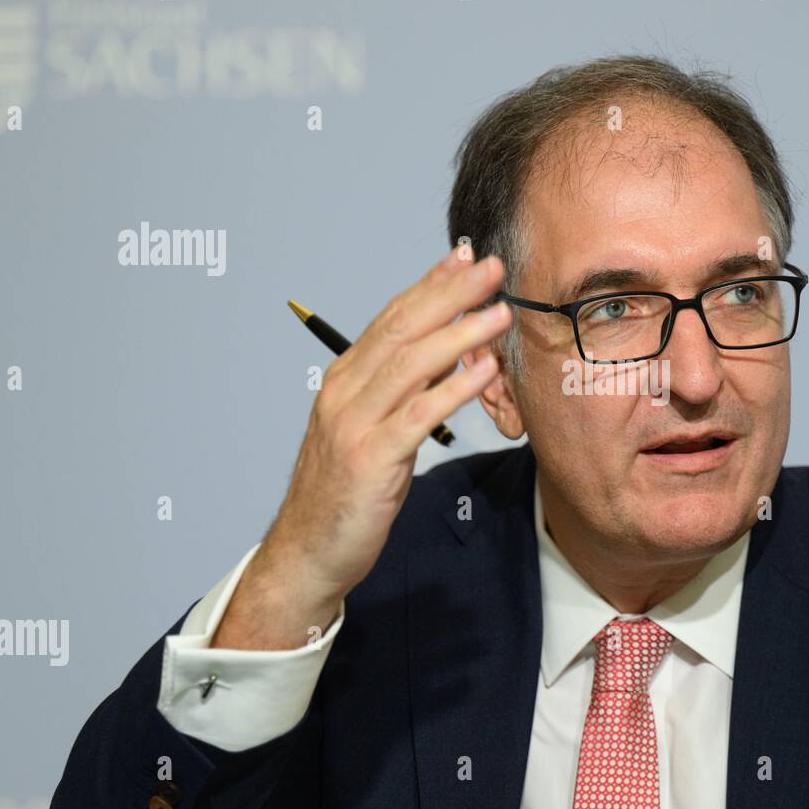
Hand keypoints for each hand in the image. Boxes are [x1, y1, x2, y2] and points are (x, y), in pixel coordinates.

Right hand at [212, 245, 509, 649]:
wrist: (309, 551)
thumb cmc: (345, 493)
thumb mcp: (373, 430)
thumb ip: (404, 392)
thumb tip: (449, 357)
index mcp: (345, 380)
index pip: (393, 318)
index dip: (430, 284)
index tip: (465, 258)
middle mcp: (345, 392)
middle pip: (403, 329)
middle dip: (450, 294)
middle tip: (491, 267)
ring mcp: (355, 424)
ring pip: (413, 365)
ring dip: (460, 334)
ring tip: (499, 312)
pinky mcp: (371, 459)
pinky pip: (419, 415)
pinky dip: (453, 388)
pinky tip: (484, 371)